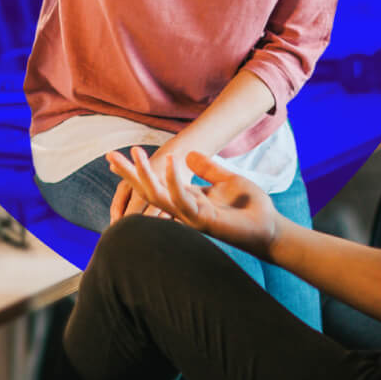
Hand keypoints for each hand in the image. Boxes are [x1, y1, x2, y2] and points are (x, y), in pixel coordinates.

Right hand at [107, 146, 279, 259]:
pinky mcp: (204, 221)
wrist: (270, 227)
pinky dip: (174, 180)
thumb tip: (190, 154)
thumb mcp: (227, 179)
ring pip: (159, 196)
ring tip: (135, 152)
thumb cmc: (250, 207)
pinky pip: (183, 199)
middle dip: (130, 174)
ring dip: (145, 174)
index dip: (137, 172)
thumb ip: (208, 168)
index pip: (156, 185)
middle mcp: (185, 209)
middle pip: (148, 192)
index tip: (116, 157)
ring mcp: (192, 216)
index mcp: (188, 199)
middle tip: (110, 155)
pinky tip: (168, 162)